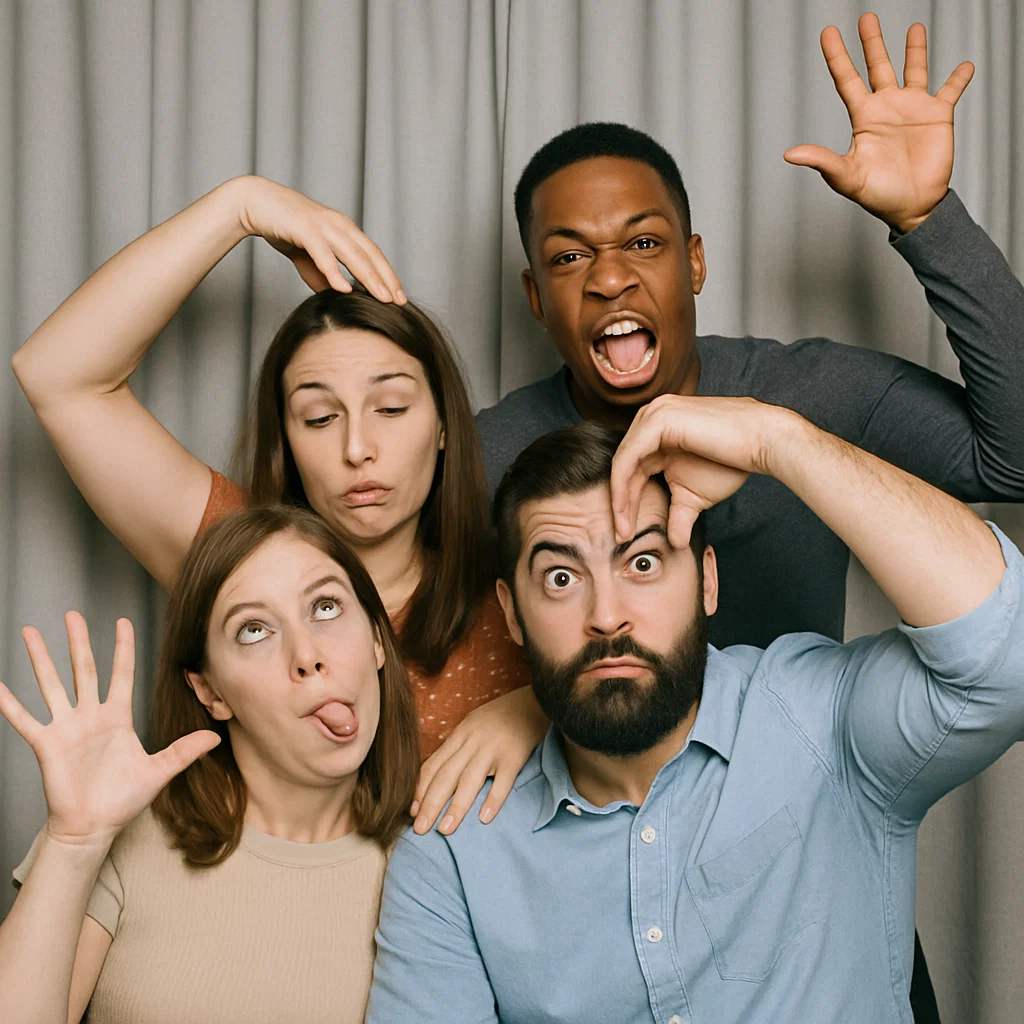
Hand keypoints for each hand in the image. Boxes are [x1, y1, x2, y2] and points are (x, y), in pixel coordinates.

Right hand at [0, 613, 219, 849]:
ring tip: (30, 633)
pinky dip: (10, 703)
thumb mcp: (158, 771)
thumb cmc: (123, 800)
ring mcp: (66, 727)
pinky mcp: (46, 744)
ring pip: (52, 684)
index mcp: (117, 718)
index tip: (123, 622)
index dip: (123, 648)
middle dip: (79, 642)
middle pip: (84, 670)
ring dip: (41, 659)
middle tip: (72, 615)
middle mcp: (91, 716)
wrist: (93, 826)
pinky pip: (25, 719)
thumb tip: (214, 738)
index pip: (122, 674)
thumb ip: (183, 752)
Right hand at [237, 176, 405, 302]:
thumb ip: (324, 276)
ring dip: (369, 277)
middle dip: (387, 279)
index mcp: (344, 229)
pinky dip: (335, 271)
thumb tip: (338, 296)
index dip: (388, 276)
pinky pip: (323, 254)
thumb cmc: (284, 227)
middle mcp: (339, 225)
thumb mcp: (309, 256)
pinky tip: (344, 288)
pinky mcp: (305, 228)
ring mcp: (323, 225)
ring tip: (382, 297)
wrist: (255, 202)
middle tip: (400, 301)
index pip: (373, 255)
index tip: (400, 296)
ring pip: (352, 254)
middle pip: (370, 255)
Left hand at [410, 687, 547, 834]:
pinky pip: (503, 781)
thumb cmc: (500, 716)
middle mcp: (472, 743)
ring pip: (469, 780)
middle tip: (419, 829)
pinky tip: (485, 818)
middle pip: (446, 776)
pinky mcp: (514, 756)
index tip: (411, 812)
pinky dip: (493, 799)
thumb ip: (457, 746)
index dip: (420, 789)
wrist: (532, 700)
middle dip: (430, 804)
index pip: (433, 765)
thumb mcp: (472, 724)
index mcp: (459, 735)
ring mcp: (493, 749)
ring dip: (456, 807)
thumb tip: (438, 772)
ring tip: (445, 830)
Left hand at [610, 395, 795, 545]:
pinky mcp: (658, 419)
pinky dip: (623, 483)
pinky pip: (629, 455)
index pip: (631, 470)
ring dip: (619, 497)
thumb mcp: (694, 495)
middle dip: (620, 504)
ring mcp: (653, 415)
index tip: (625, 533)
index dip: (626, 504)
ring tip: (624, 527)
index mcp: (656, 433)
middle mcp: (650, 419)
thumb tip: (675, 544)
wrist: (761, 442)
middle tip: (621, 535)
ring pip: (622, 462)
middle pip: (624, 466)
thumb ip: (678, 515)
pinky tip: (626, 507)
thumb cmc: (732, 462)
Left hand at [784, 13, 974, 232]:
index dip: (837, 55)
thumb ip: (821, 161)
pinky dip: (958, 78)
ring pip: (914, 70)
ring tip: (915, 27)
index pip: (847, 79)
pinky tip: (965, 66)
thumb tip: (790, 154)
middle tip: (866, 17)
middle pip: (877, 66)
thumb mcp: (846, 177)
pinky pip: (950, 91)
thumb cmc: (877, 196)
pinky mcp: (938, 116)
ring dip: (914, 49)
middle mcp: (887, 108)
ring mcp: (913, 109)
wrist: (911, 207)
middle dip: (871, 42)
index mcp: (864, 117)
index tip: (828, 32)